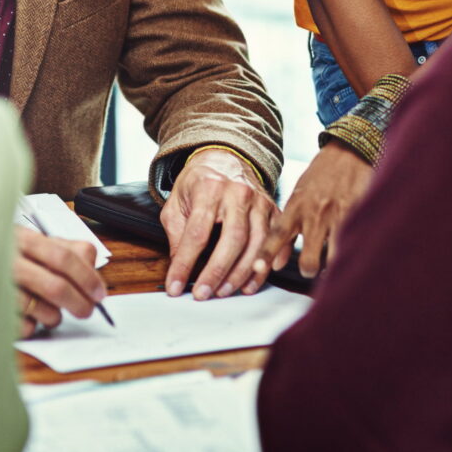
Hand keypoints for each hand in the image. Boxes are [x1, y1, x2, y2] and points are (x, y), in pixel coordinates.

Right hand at [14, 228, 106, 338]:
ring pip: (41, 310)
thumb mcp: (34, 241)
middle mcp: (9, 261)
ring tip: (51, 311)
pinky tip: (28, 316)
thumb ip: (66, 249)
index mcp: (25, 240)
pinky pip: (22, 327)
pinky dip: (32, 326)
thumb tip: (92, 268)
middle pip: (56, 287)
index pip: (65, 258)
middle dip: (78, 303)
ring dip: (54, 315)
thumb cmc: (4, 252)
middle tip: (86, 310)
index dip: (87, 278)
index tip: (99, 293)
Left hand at [161, 148, 276, 300]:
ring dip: (242, 273)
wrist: (225, 157)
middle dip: (218, 272)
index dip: (185, 263)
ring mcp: (258, 200)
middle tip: (204, 294)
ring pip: (257, 242)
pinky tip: (255, 280)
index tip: (175, 286)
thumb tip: (178, 267)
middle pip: (232, 239)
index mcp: (208, 188)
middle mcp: (237, 193)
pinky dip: (268, 263)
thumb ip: (176, 232)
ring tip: (226, 291)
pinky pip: (276, 239)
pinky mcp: (272, 209)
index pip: (197, 233)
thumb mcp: (177, 201)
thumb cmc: (198, 182)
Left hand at [248, 144, 372, 289]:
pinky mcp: (358, 218)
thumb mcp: (299, 196)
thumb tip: (278, 263)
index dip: (266, 254)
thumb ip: (289, 227)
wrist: (348, 152)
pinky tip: (351, 255)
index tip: (257, 269)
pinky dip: (351, 255)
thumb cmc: (321, 176)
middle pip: (309, 260)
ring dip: (332, 268)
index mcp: (296, 207)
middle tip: (311, 269)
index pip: (277, 234)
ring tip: (332, 267)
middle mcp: (315, 215)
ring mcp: (338, 218)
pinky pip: (354, 247)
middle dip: (309, 271)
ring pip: (334, 260)